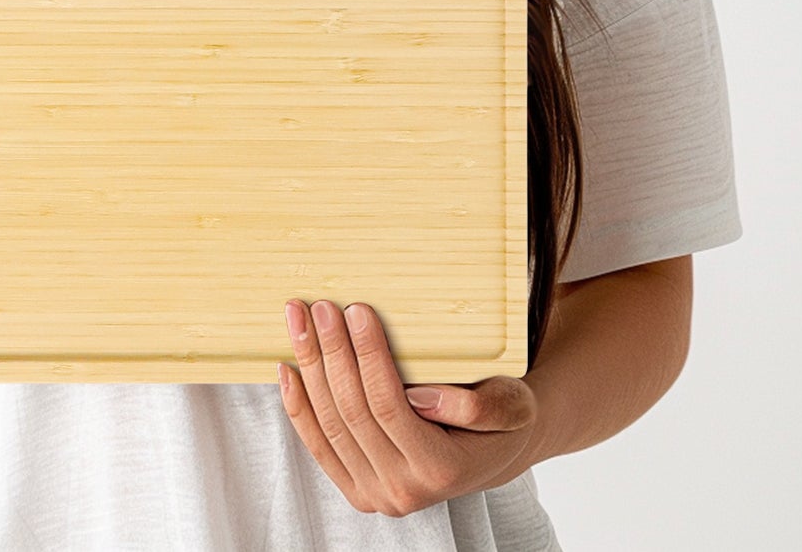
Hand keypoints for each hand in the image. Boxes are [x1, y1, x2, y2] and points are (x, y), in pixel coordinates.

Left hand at [279, 298, 538, 516]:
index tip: (357, 309)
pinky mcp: (356, 489)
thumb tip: (422, 397)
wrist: (491, 452)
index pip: (388, 406)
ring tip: (300, 321)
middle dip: (332, 353)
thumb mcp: (512, 405)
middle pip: (352, 412)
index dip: (367, 356)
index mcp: (441, 469)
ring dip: (310, 368)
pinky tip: (289, 369)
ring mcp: (375, 495)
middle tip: (321, 306)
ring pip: (329, 425)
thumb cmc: (503, 419)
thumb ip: (480, 406)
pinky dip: (299, 406)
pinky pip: (318, 445)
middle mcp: (404, 491)